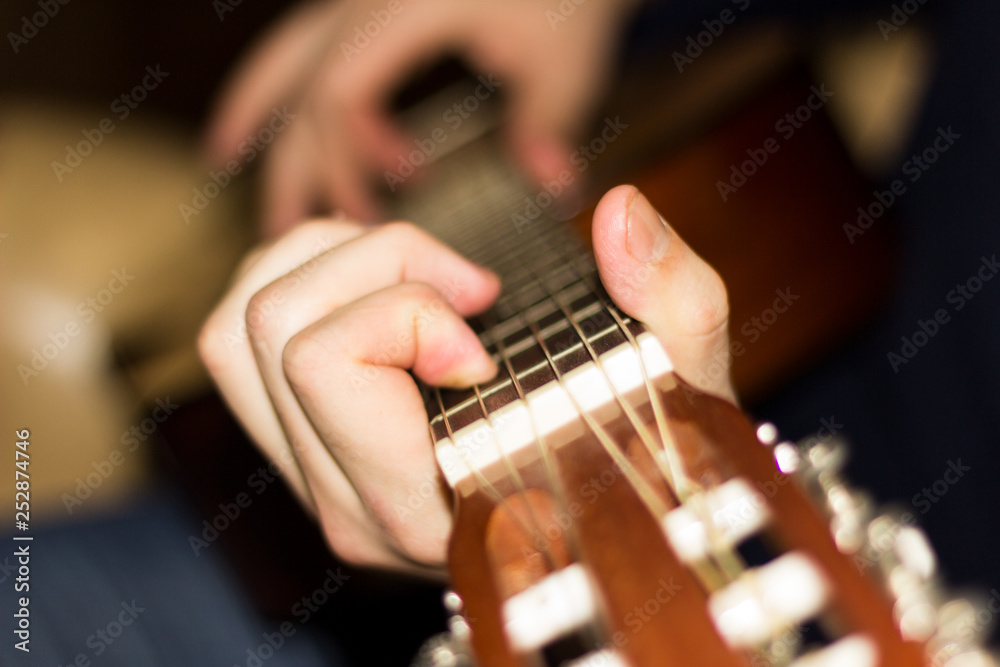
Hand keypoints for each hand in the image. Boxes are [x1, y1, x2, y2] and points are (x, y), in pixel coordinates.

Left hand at [198, 185, 732, 573]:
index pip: (328, 364)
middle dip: (376, 261)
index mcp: (431, 504)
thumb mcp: (685, 373)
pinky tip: (378, 286)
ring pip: (235, 330)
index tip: (488, 327)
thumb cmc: (644, 454)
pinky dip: (298, 283)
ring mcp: (317, 483)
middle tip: (467, 285)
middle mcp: (353, 507)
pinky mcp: (302, 454)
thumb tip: (618, 212)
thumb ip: (670, 295)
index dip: (409, 310)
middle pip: (272, 325)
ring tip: (418, 274)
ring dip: (326, 263)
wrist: (608, 518)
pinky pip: (237, 348)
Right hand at [205, 0, 636, 234]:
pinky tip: (284, 111)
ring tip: (227, 157)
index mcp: (403, 11)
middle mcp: (367, 1)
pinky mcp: (374, 3)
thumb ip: (544, 130)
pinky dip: (289, 79)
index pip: (338, 93)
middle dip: (290, 161)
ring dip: (258, 108)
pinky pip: (311, 42)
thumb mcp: (566, 58)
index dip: (349, 160)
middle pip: (299, 82)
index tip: (382, 207)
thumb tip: (546, 192)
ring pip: (287, 51)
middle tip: (282, 231)